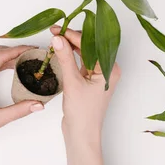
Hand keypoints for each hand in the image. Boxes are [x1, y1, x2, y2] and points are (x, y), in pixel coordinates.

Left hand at [0, 45, 44, 155]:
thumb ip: (19, 110)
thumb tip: (38, 105)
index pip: (1, 55)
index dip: (19, 50)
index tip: (34, 49)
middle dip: (16, 50)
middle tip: (34, 54)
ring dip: (8, 56)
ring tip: (26, 60)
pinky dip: (0, 63)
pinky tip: (11, 69)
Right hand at [49, 26, 120, 141]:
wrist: (81, 134)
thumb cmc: (83, 113)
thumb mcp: (72, 82)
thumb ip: (65, 58)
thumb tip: (58, 39)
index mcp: (110, 68)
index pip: (91, 44)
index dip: (73, 35)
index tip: (57, 30)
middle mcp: (107, 70)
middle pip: (89, 46)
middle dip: (71, 38)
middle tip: (54, 32)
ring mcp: (98, 76)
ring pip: (84, 54)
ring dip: (70, 47)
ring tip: (55, 40)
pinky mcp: (89, 81)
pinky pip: (80, 63)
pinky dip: (70, 57)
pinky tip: (60, 51)